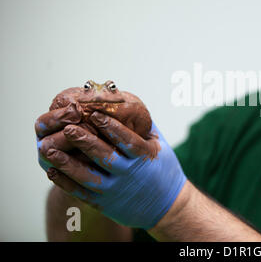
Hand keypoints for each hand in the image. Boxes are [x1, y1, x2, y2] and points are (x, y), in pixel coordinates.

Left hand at [36, 106, 186, 229]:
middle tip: (68, 128)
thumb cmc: (162, 169)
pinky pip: (82, 193)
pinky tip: (52, 171)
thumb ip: (143, 126)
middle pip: (105, 157)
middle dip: (85, 141)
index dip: (112, 127)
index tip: (96, 113)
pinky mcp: (105, 203)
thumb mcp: (160, 145)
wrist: (166, 205)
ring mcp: (116, 190)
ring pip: (89, 176)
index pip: (127, 141)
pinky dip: (66, 183)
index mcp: (145, 157)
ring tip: (49, 149)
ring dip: (68, 163)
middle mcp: (130, 174)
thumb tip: (124, 99)